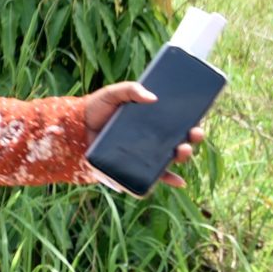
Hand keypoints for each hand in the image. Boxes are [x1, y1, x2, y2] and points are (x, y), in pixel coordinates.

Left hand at [81, 82, 208, 189]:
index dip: (192, 122)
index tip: (199, 120)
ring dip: (183, 156)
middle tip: (194, 134)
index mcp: (151, 120)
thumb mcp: (112, 94)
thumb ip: (130, 89)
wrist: (73, 129)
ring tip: (183, 151)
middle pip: (180, 140)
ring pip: (171, 158)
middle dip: (192, 139)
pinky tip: (178, 182)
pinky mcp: (133, 168)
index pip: (178, 122)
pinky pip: (153, 177)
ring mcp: (143, 154)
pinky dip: (166, 180)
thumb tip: (153, 97)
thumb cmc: (95, 109)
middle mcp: (151, 138)